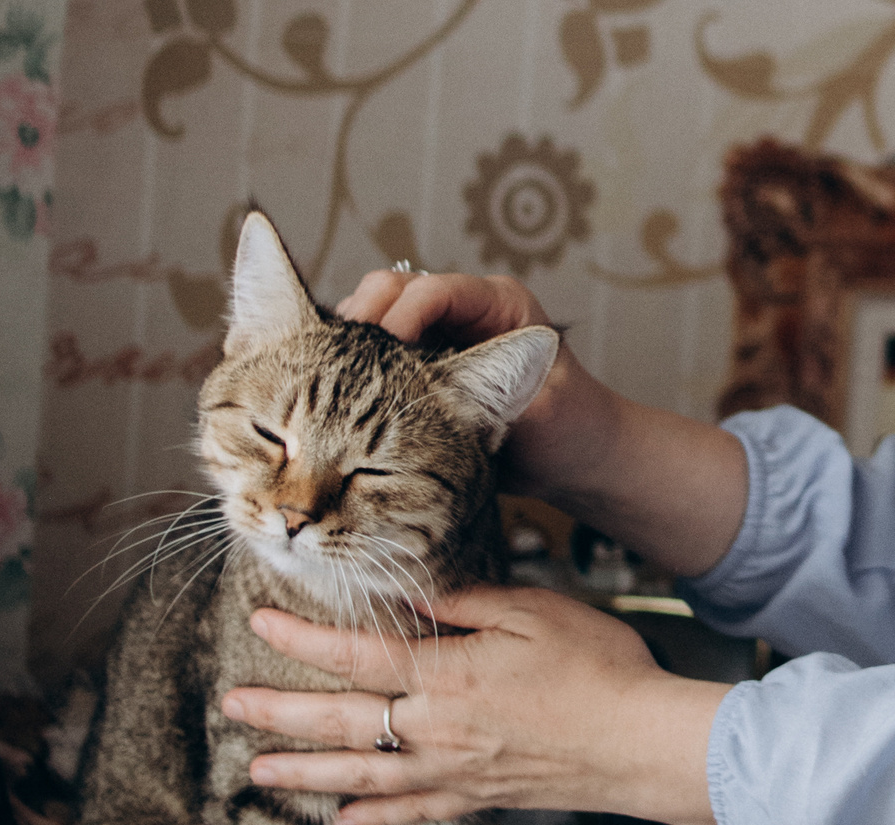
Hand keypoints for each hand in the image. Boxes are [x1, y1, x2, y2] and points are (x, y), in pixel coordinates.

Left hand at [220, 585, 728, 824]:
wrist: (645, 745)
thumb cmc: (601, 671)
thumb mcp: (534, 612)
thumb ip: (466, 603)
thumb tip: (413, 594)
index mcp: (448, 675)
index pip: (358, 654)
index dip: (304, 639)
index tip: (262, 622)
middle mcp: (439, 729)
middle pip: (342, 722)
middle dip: (280, 714)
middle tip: (232, 707)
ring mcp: (457, 771)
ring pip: (362, 776)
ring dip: (305, 774)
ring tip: (257, 772)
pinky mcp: (481, 798)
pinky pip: (413, 813)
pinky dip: (372, 819)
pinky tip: (341, 822)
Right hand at [336, 269, 749, 575]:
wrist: (573, 462)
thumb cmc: (572, 431)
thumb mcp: (546, 411)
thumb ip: (503, 391)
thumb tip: (462, 380)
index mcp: (497, 304)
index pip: (434, 291)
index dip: (402, 315)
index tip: (382, 349)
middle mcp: (460, 312)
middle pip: (388, 294)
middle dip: (359, 323)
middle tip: (332, 361)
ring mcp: (433, 337)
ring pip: (369, 320)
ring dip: (343, 344)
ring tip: (321, 377)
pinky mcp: (415, 369)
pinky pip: (367, 356)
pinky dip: (345, 369)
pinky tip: (329, 394)